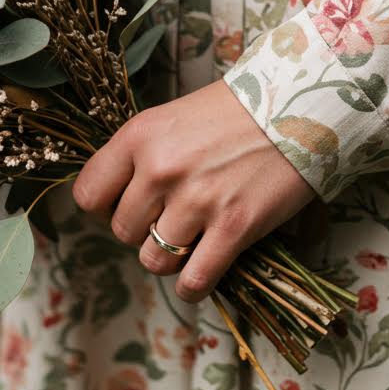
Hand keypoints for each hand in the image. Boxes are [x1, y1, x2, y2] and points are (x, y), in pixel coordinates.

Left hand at [71, 80, 314, 302]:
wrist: (299, 105)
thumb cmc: (237, 111)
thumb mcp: (174, 117)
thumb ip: (143, 155)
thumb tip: (121, 201)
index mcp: (140, 136)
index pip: (89, 195)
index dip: (106, 208)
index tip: (130, 206)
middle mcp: (161, 168)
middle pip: (123, 232)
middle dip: (145, 231)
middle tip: (173, 217)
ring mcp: (197, 199)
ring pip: (154, 260)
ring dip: (171, 258)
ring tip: (193, 239)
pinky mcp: (233, 227)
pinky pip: (193, 280)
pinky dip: (195, 284)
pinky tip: (205, 269)